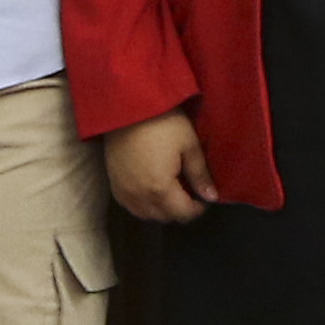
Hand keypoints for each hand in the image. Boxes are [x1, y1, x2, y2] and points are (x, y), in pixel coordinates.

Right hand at [101, 110, 222, 224]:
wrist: (128, 107)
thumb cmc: (162, 123)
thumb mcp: (189, 145)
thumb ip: (200, 175)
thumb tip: (211, 197)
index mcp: (160, 189)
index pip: (183, 214)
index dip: (198, 209)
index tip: (205, 198)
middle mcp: (140, 197)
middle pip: (165, 217)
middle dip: (180, 210)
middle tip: (190, 193)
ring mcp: (124, 192)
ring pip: (146, 215)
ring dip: (161, 210)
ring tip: (171, 192)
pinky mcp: (113, 184)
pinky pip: (130, 206)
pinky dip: (143, 205)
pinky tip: (151, 191)